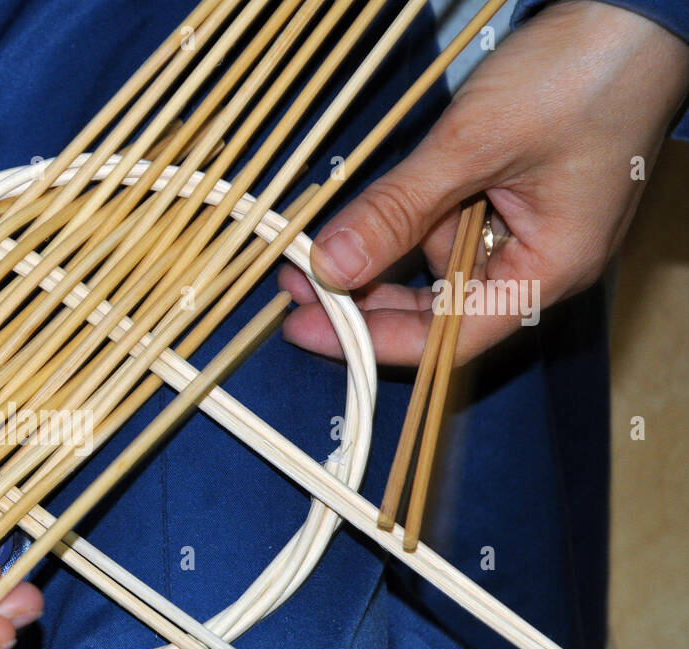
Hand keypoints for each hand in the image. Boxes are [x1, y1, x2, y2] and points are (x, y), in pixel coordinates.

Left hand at [279, 0, 688, 365]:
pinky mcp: (506, 196)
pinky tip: (353, 219)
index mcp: (547, 270)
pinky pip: (442, 225)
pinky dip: (398, 224)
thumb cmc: (581, 74)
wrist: (631, 9)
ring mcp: (521, 228)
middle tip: (292, 285)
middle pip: (434, 308)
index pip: (447, 337)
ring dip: (373, 257)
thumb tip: (329, 266)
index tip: (307, 330)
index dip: (372, 340)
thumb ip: (398, 211)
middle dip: (361, 298)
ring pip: (430, 265)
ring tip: (305, 250)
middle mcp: (535, 262)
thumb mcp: (474, 146)